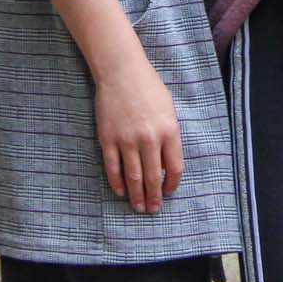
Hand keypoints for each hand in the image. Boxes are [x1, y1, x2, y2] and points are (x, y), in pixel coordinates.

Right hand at [50, 0, 184, 212]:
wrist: (121, 72)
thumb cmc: (149, 88)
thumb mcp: (168, 109)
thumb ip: (170, 136)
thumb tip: (167, 162)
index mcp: (169, 130)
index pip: (174, 167)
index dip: (172, 184)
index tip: (168, 192)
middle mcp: (149, 138)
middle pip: (153, 177)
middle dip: (154, 197)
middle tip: (153, 210)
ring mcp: (127, 140)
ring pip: (133, 177)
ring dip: (136, 195)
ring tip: (138, 207)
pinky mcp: (108, 139)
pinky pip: (113, 168)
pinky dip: (117, 182)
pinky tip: (120, 191)